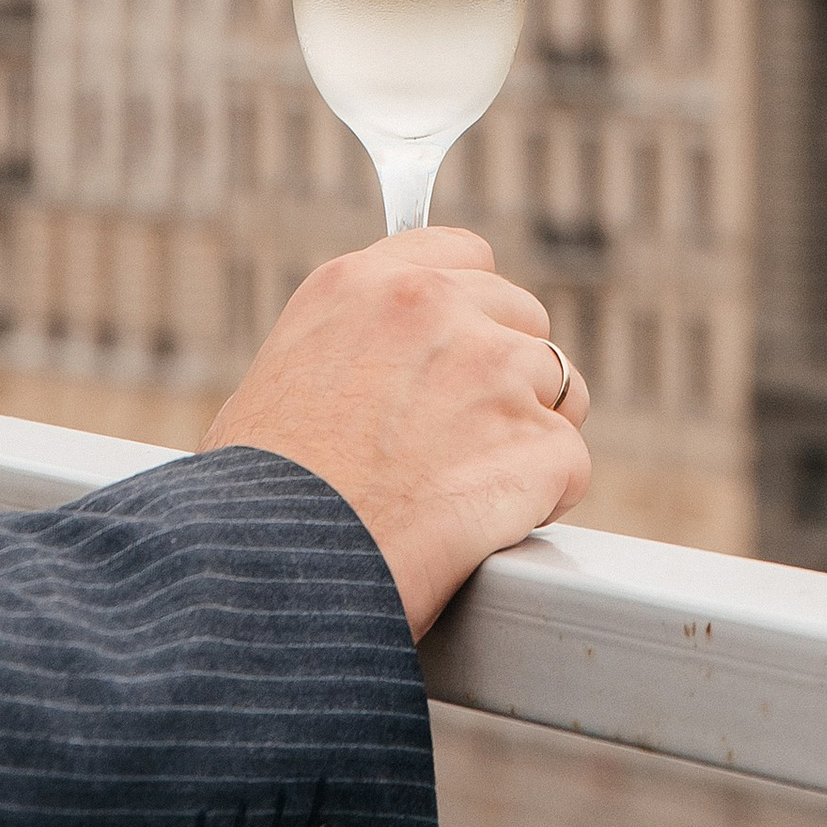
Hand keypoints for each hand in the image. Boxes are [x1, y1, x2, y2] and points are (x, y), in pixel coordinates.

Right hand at [202, 229, 591, 635]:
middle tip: (465, 439)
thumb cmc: (256, 498)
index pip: (462, 256)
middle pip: (521, 316)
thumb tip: (371, 377)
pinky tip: (495, 527)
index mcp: (364, 284)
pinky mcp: (534, 442)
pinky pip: (570, 463)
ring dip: (533, 434)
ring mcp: (492, 369)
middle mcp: (434, 308)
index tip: (462, 355)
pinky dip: (546, 499)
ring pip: (561, 384)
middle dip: (507, 375)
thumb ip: (345, 352)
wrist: (271, 570)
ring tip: (478, 488)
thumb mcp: (276, 382)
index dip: (470, 312)